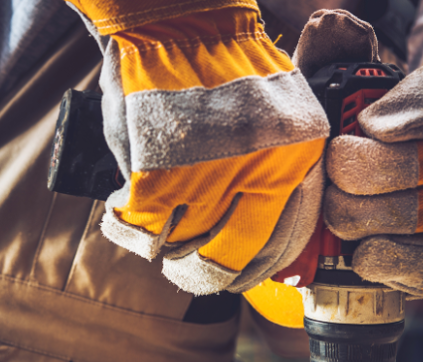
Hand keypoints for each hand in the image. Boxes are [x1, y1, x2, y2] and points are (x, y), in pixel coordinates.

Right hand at [70, 1, 329, 294]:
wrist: (179, 20)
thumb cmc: (225, 67)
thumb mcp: (277, 120)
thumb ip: (276, 176)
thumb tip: (253, 231)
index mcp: (296, 162)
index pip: (283, 244)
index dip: (255, 269)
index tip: (235, 273)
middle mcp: (259, 174)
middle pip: (234, 259)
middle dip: (208, 275)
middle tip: (189, 270)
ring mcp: (208, 177)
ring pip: (186, 250)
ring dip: (168, 253)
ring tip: (159, 241)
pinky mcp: (158, 175)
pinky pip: (143, 229)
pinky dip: (130, 231)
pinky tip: (127, 215)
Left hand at [243, 9, 422, 326]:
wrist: (331, 215)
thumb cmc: (329, 149)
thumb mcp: (319, 100)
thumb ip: (326, 58)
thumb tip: (332, 25)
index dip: (407, 113)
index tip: (367, 124)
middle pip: (411, 164)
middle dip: (352, 173)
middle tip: (330, 175)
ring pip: (409, 213)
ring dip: (355, 215)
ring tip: (334, 210)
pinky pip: (418, 260)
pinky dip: (379, 256)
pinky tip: (359, 249)